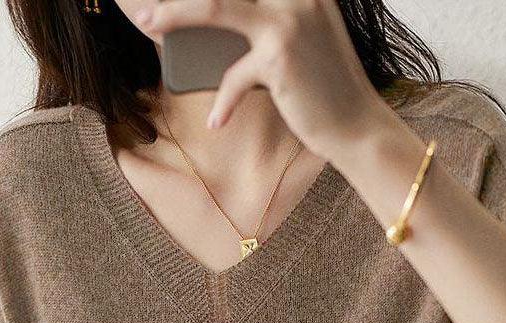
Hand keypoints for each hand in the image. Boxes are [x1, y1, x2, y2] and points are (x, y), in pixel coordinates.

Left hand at [136, 0, 392, 161]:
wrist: (357, 127)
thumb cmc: (322, 90)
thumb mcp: (295, 46)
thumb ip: (262, 25)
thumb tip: (203, 28)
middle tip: (148, 3)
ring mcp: (289, 20)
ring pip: (215, 6)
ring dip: (174, 13)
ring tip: (147, 23)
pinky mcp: (280, 57)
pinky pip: (233, 76)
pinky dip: (224, 102)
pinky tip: (217, 122)